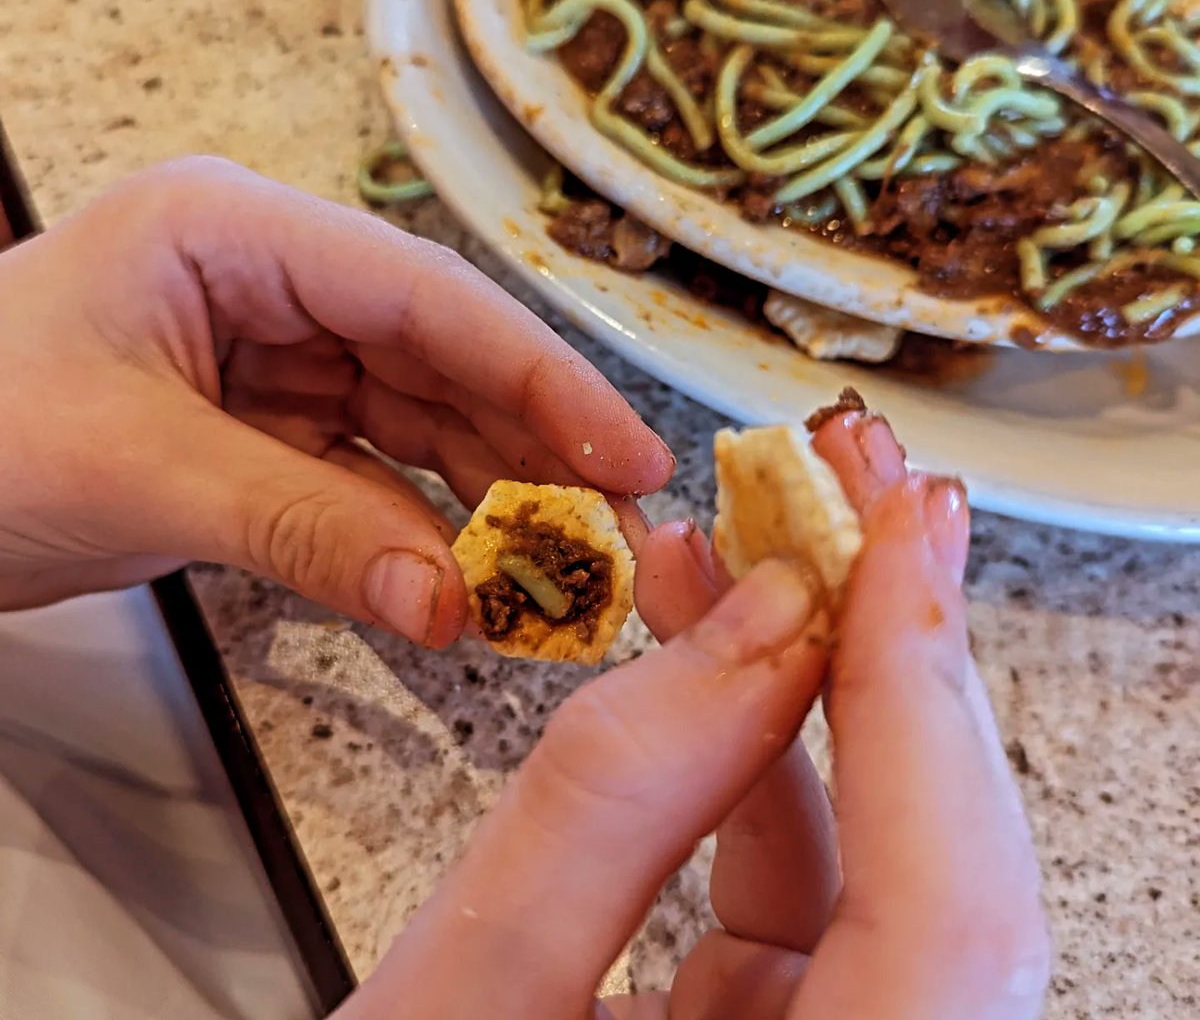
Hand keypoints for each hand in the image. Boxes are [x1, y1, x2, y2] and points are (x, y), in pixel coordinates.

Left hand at [0, 157, 671, 640]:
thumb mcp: (141, 472)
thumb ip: (308, 532)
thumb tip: (450, 602)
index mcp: (239, 232)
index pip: (426, 296)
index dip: (540, 375)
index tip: (627, 453)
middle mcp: (274, 281)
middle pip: (440, 359)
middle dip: (530, 448)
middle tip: (614, 532)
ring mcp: (275, 356)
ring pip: (419, 422)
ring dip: (489, 496)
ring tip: (564, 566)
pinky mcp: (268, 428)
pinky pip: (373, 475)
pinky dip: (421, 528)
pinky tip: (473, 573)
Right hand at [337, 410, 1047, 1019]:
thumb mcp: (461, 996)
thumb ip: (601, 802)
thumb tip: (739, 629)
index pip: (945, 915)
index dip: (924, 695)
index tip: (898, 532)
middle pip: (936, 866)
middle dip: (889, 649)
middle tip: (857, 498)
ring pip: (868, 854)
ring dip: (806, 682)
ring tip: (746, 546)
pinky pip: (800, 880)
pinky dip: (752, 754)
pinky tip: (707, 653)